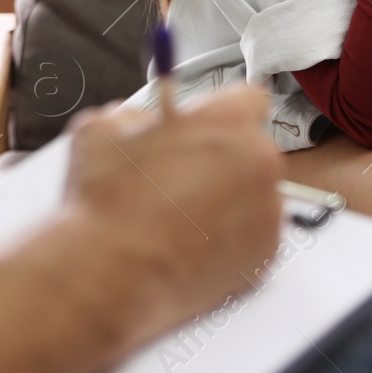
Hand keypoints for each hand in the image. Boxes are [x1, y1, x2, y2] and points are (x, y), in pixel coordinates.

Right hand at [62, 85, 282, 336]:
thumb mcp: (104, 128)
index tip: (209, 126)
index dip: (223, 112)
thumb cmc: (107, 203)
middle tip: (183, 176)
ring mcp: (267, 211)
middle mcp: (258, 161)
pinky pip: (253, 235)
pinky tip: (192, 243)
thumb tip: (144, 123)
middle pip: (252, 149)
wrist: (109, 274)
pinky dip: (231, 238)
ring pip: (254, 193)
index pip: (250, 98)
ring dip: (228, 199)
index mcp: (228, 120)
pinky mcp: (265, 255)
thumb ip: (137, 116)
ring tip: (182, 217)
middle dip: (222, 159)